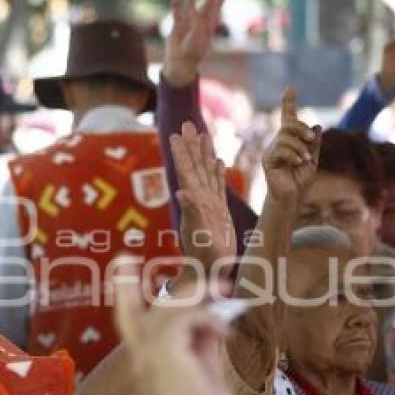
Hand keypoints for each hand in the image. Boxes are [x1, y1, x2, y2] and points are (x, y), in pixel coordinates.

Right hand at [113, 261, 234, 394]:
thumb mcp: (204, 376)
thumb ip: (205, 347)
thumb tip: (214, 321)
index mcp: (147, 360)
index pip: (128, 316)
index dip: (124, 288)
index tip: (124, 260)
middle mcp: (142, 353)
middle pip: (156, 306)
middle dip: (189, 290)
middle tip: (220, 286)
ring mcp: (151, 350)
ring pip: (173, 306)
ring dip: (203, 298)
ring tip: (226, 297)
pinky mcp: (166, 349)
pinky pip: (188, 316)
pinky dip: (209, 318)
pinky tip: (222, 330)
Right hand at [162, 0, 223, 87]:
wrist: (180, 61)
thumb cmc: (193, 49)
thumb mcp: (199, 32)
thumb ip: (198, 19)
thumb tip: (193, 9)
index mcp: (208, 28)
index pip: (215, 13)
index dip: (218, 4)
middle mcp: (199, 25)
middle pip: (206, 9)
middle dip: (211, 1)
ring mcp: (188, 25)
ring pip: (190, 9)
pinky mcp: (177, 26)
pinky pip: (177, 13)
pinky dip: (176, 6)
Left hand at [170, 122, 234, 278]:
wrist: (211, 271)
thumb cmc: (204, 257)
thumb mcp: (198, 234)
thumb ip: (191, 212)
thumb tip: (181, 191)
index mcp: (193, 200)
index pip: (185, 171)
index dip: (181, 152)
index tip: (175, 133)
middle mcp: (199, 198)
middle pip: (195, 165)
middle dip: (191, 145)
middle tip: (186, 123)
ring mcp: (209, 203)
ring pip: (207, 172)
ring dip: (204, 154)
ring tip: (203, 135)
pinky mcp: (219, 210)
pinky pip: (218, 186)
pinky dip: (218, 172)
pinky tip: (218, 161)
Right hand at [263, 88, 320, 201]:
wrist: (292, 199)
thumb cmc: (300, 181)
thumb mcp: (313, 160)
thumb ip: (314, 144)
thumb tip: (317, 127)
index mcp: (290, 141)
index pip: (288, 118)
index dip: (288, 102)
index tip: (290, 88)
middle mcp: (279, 143)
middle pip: (289, 125)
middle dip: (301, 129)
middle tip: (312, 139)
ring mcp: (272, 151)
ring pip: (285, 137)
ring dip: (299, 146)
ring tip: (306, 159)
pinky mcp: (268, 161)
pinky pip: (280, 150)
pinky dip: (293, 154)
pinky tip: (300, 162)